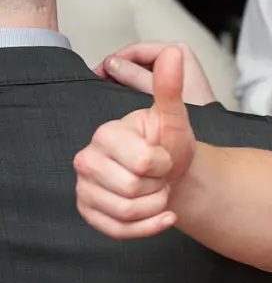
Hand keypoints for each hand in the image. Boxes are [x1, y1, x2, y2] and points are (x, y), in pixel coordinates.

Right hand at [74, 44, 197, 238]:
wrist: (173, 174)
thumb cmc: (170, 146)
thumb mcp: (175, 119)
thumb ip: (171, 88)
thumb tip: (174, 52)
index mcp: (105, 133)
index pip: (143, 163)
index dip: (164, 164)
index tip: (164, 156)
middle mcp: (86, 159)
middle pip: (131, 189)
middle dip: (158, 186)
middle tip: (161, 176)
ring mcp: (85, 187)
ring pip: (124, 211)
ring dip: (155, 206)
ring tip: (159, 191)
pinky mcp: (90, 212)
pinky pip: (117, 230)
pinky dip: (148, 228)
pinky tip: (164, 217)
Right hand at [100, 41, 217, 106]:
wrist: (209, 131)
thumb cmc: (192, 112)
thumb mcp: (157, 92)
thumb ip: (134, 76)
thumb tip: (112, 64)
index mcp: (177, 50)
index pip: (137, 48)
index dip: (115, 59)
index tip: (100, 71)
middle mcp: (176, 55)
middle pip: (136, 57)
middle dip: (117, 68)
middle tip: (99, 79)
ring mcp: (173, 67)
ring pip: (139, 68)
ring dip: (122, 77)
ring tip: (106, 87)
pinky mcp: (170, 80)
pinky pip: (144, 78)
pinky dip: (130, 84)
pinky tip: (120, 93)